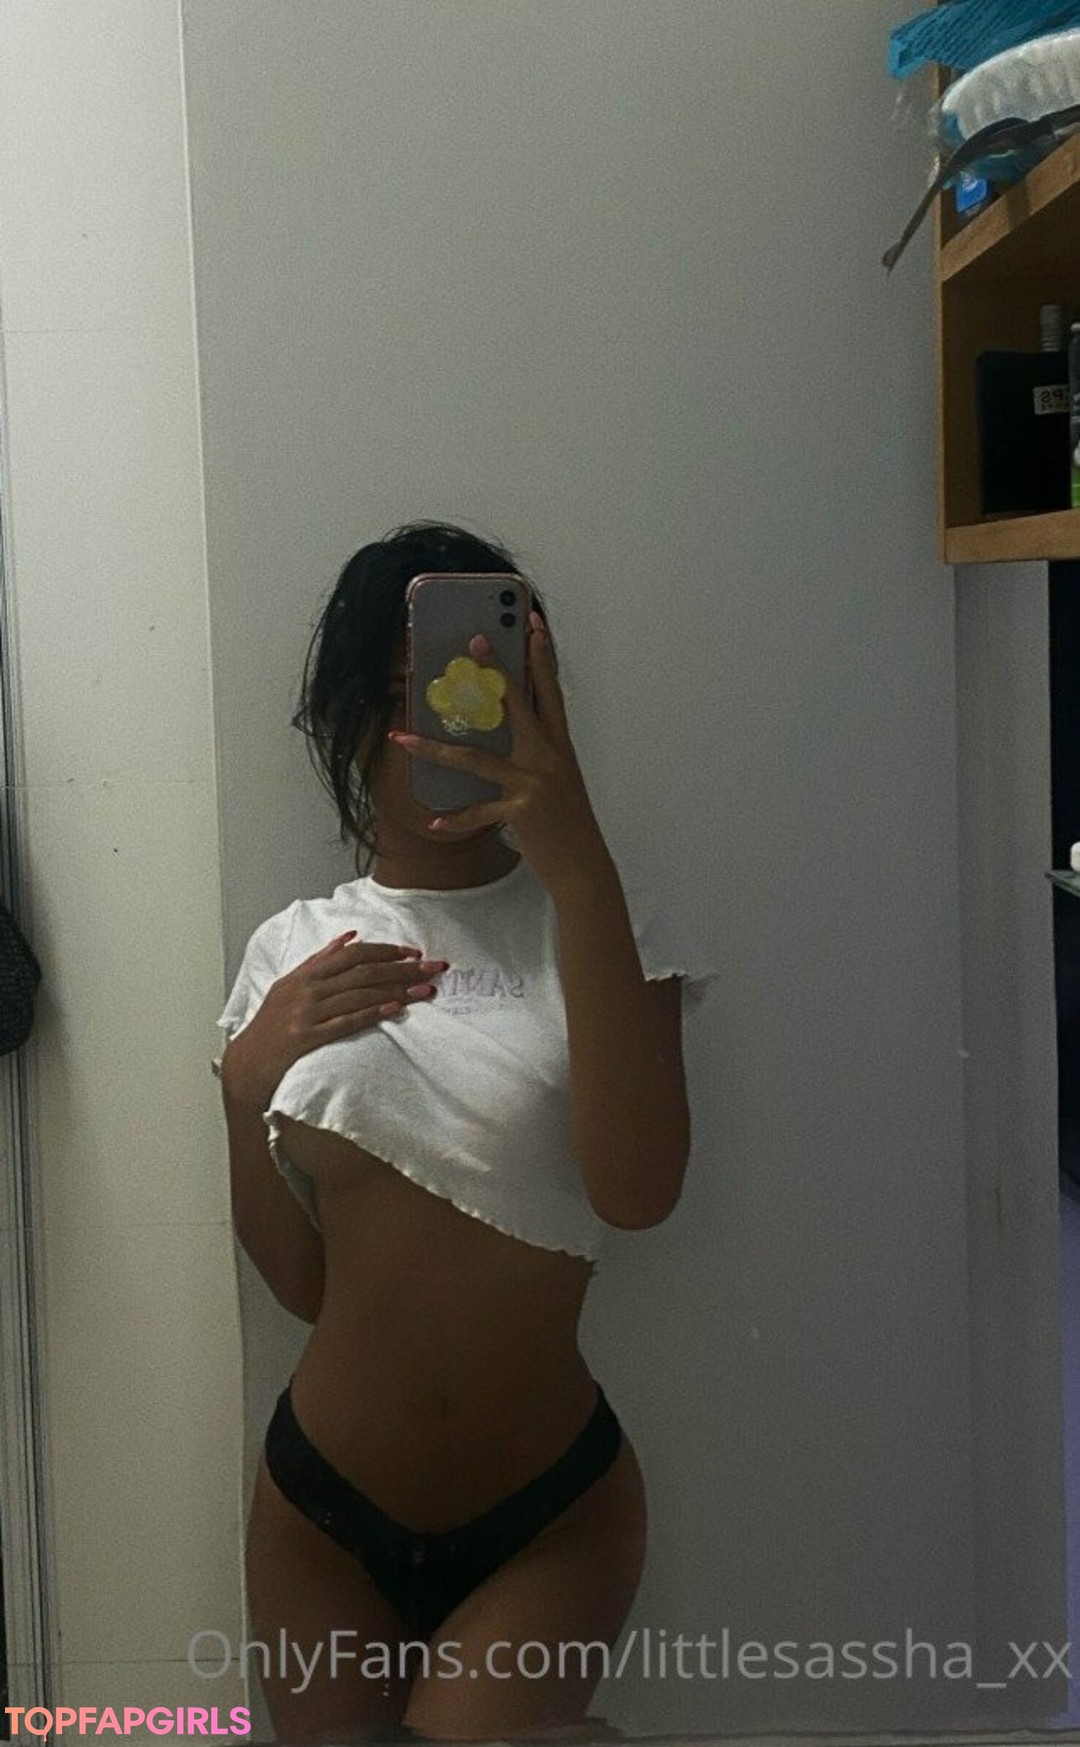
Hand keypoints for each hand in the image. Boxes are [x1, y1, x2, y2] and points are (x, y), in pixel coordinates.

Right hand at [219, 935, 447, 1110]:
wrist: (247, 1062)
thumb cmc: (271, 1023)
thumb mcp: (290, 984)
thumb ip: (320, 959)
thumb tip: (349, 936)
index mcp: (305, 974)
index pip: (353, 955)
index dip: (385, 951)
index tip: (412, 953)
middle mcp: (307, 990)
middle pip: (364, 972)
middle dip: (403, 968)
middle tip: (433, 968)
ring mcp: (307, 1013)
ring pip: (360, 995)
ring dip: (397, 990)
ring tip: (425, 990)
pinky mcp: (308, 1037)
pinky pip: (345, 1022)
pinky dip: (371, 1013)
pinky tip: (395, 1009)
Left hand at [388, 612, 609, 895]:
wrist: (584, 865)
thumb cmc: (570, 824)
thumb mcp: (560, 782)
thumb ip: (539, 756)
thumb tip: (510, 735)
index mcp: (560, 747)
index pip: (550, 692)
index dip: (542, 657)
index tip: (532, 624)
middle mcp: (549, 757)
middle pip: (518, 706)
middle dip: (496, 672)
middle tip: (475, 641)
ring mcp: (534, 782)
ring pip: (476, 758)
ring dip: (434, 749)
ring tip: (404, 738)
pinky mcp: (521, 810)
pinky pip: (479, 811)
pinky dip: (455, 818)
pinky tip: (433, 821)